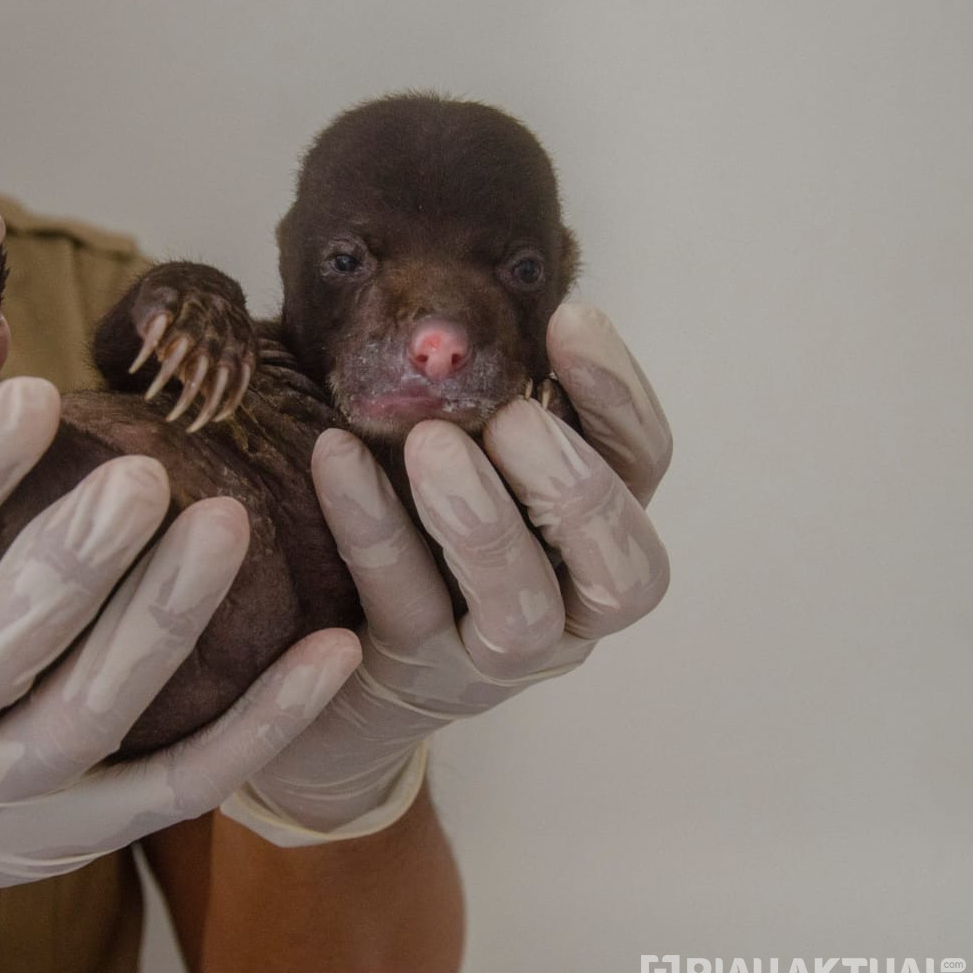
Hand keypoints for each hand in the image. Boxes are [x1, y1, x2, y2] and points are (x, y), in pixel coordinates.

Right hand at [0, 376, 359, 940]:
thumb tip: (13, 386)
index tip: (33, 397)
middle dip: (68, 566)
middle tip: (142, 478)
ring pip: (87, 718)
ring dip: (162, 624)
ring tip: (226, 528)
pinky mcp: (75, 836)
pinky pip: (179, 786)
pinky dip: (260, 725)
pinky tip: (329, 652)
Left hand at [224, 303, 671, 843]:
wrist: (328, 669)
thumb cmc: (411, 534)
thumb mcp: (461, 463)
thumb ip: (487, 403)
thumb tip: (473, 298)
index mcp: (597, 540)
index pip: (644, 468)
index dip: (619, 396)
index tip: (572, 320)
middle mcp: (570, 611)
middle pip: (624, 566)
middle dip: (573, 485)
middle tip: (510, 417)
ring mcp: (494, 658)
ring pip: (522, 607)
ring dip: (484, 520)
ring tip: (432, 443)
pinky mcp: (412, 674)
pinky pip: (402, 601)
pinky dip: (372, 526)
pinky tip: (334, 456)